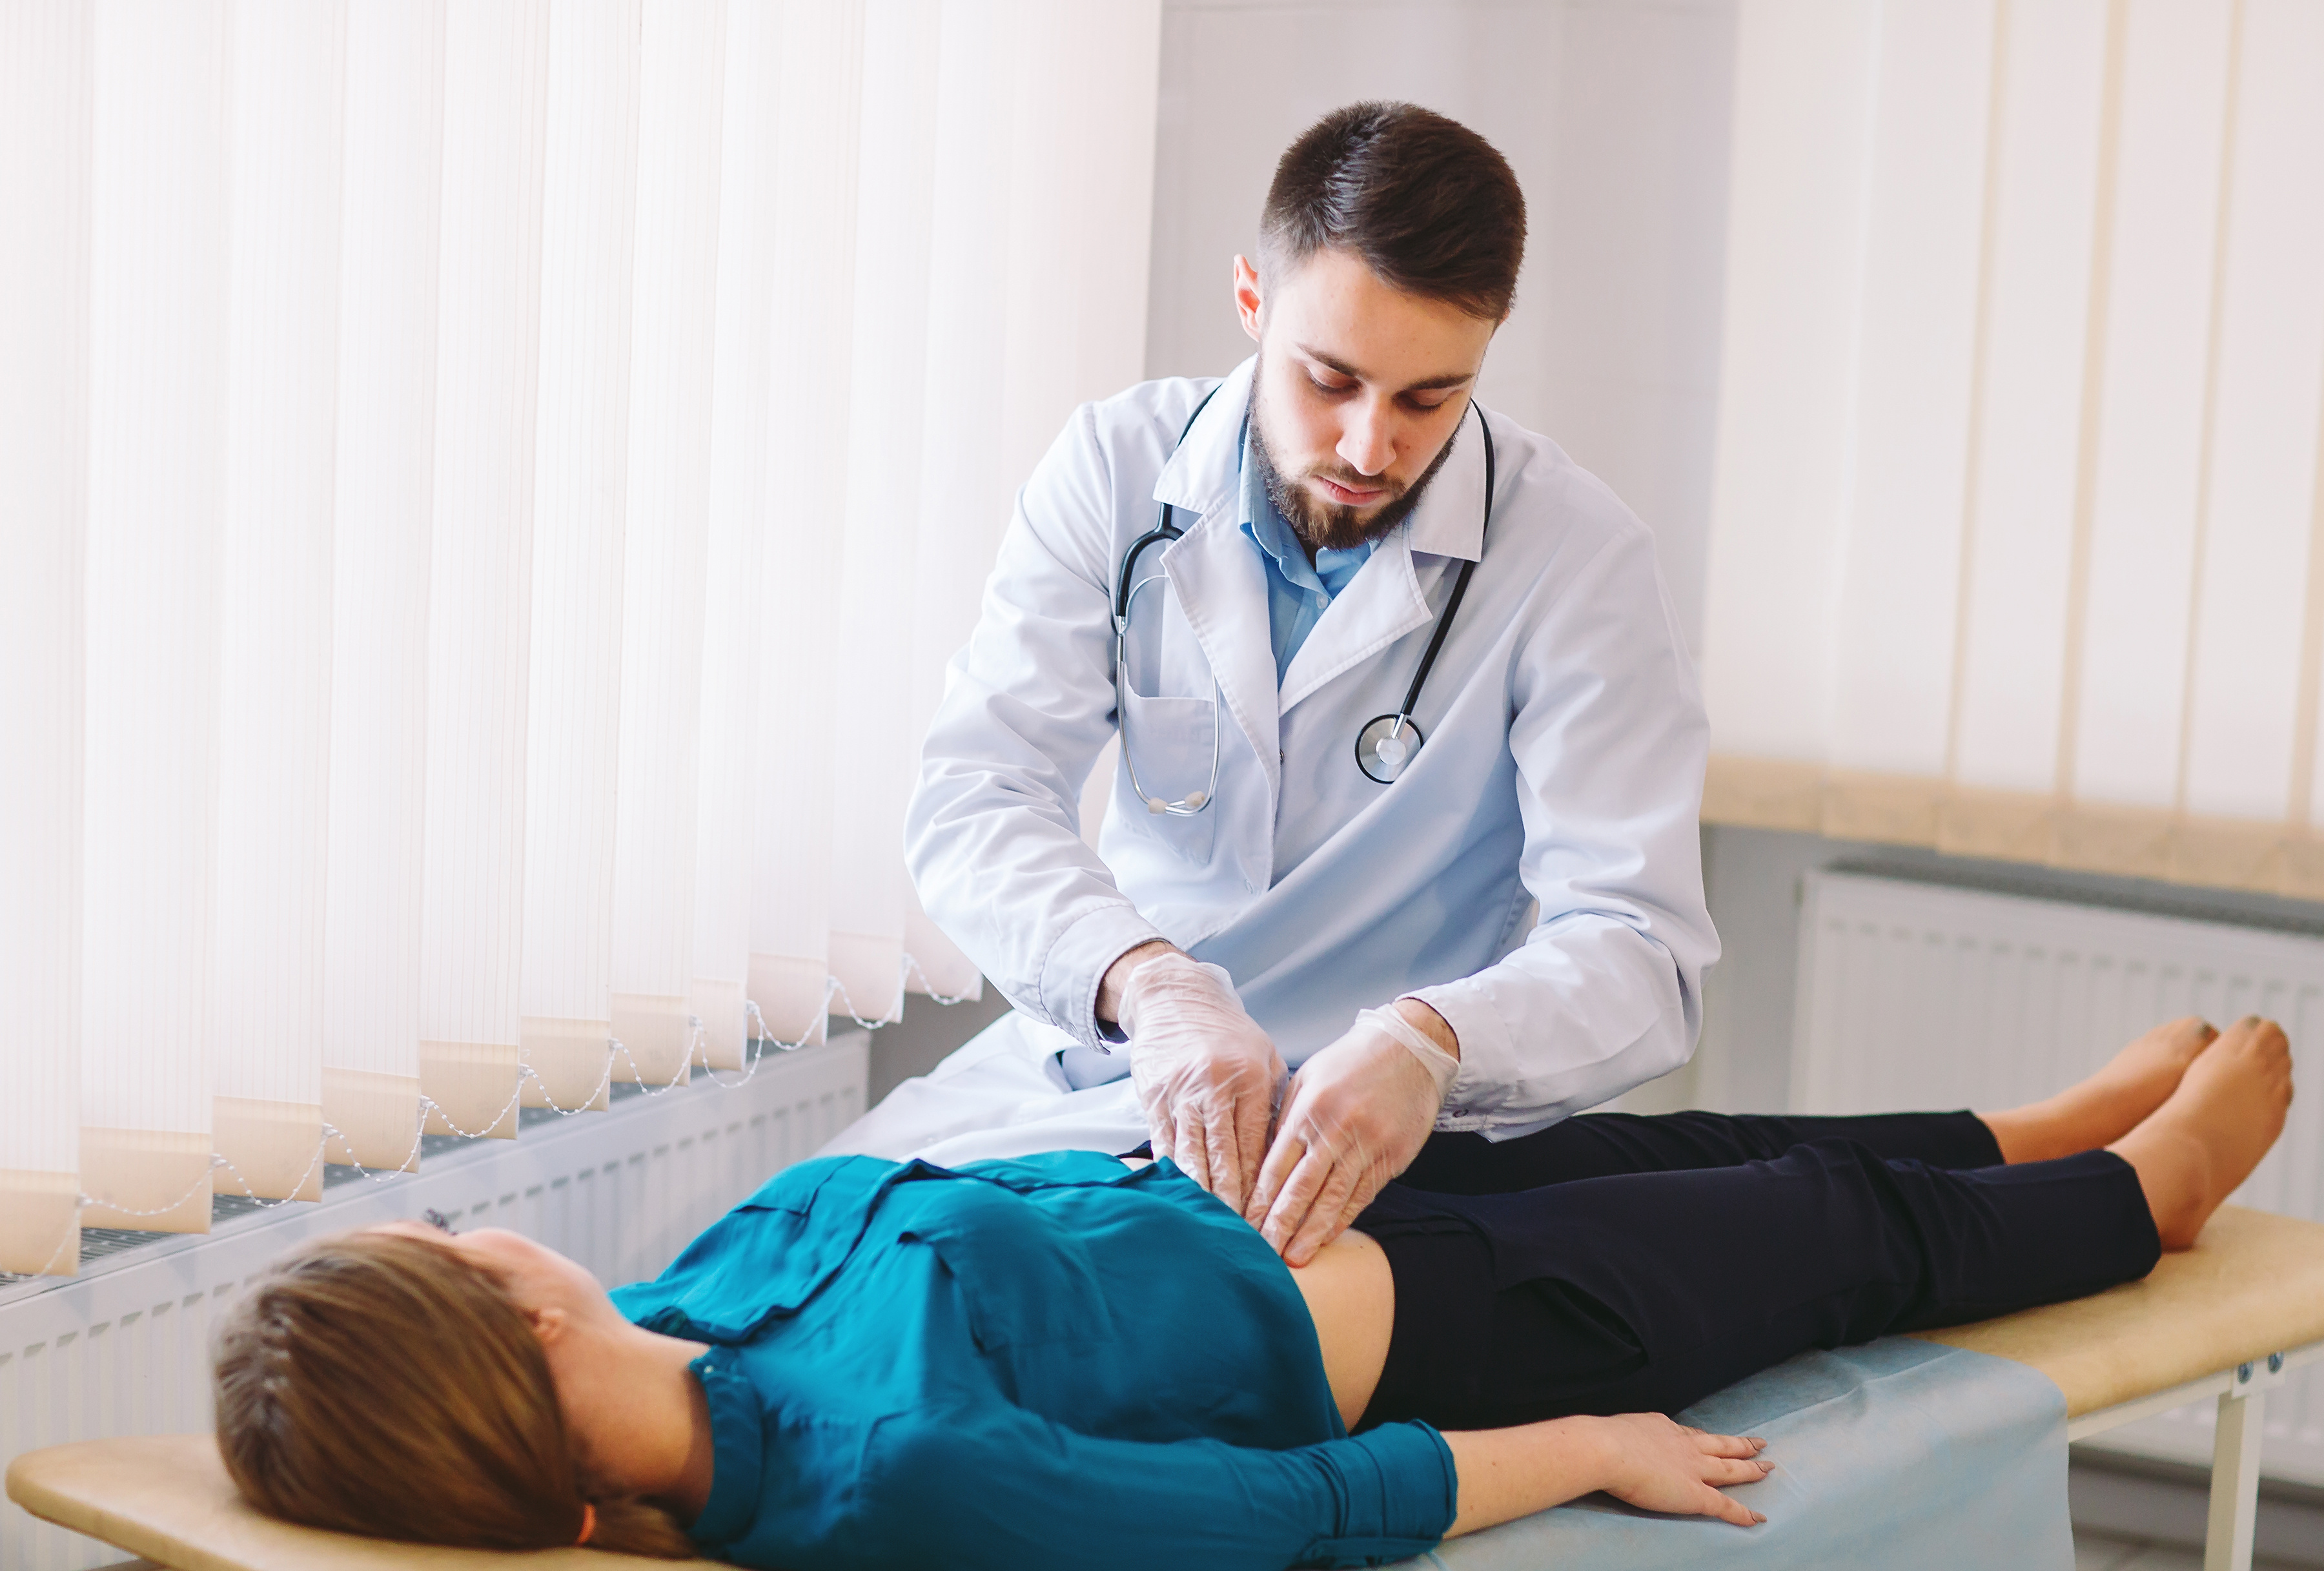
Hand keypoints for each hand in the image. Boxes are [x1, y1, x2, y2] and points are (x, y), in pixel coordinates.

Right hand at [1115, 950, 1285, 1213]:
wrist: (1173, 996)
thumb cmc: (1227, 1031)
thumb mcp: (1264, 1055)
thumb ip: (1275, 1101)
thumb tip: (1288, 1153)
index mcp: (1250, 1077)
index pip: (1256, 1143)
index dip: (1259, 1184)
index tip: (1266, 1217)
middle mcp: (1214, 1085)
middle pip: (1224, 1154)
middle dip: (1232, 1199)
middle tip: (1241, 1236)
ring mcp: (1180, 1092)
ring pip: (1192, 1153)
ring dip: (1202, 1193)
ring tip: (1211, 1226)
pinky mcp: (1152, 1096)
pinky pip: (1164, 1141)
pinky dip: (1174, 1171)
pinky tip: (1180, 1196)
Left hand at [1245, 1004, 1456, 1264]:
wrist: (1410, 1049)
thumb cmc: (1351, 1062)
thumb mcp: (1308, 1078)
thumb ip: (1286, 1118)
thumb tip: (1264, 1161)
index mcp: (1308, 1109)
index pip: (1277, 1166)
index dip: (1260, 1200)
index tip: (1245, 1224)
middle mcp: (1335, 1129)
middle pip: (1301, 1188)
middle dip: (1280, 1224)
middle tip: (1264, 1254)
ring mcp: (1367, 1145)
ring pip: (1333, 1198)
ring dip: (1311, 1232)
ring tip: (1295, 1257)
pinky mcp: (1392, 1156)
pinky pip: (1363, 1194)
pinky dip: (1343, 1218)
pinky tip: (1328, 1235)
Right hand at [1440, 1413, 1767, 1536]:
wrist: (1598, 1448)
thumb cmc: (1588, 1442)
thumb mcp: (1592, 1434)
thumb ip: (1585, 1441)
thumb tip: (1555, 1442)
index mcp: (1655, 1427)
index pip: (1686, 1431)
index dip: (1704, 1433)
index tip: (1717, 1432)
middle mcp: (1679, 1442)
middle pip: (1718, 1442)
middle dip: (1739, 1443)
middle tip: (1761, 1441)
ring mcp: (1691, 1467)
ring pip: (1730, 1467)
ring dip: (1750, 1467)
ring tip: (1770, 1466)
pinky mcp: (1694, 1494)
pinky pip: (1726, 1506)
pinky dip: (1743, 1512)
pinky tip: (1759, 1518)